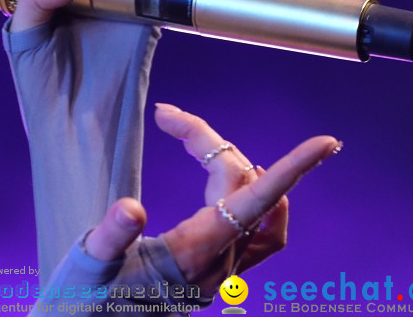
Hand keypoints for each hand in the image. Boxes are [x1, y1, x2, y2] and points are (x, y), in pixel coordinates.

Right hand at [83, 104, 341, 293]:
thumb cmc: (86, 299)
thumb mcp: (89, 265)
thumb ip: (111, 236)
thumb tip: (131, 206)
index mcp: (195, 253)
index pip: (255, 202)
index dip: (292, 168)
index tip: (326, 142)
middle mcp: (219, 261)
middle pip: (241, 184)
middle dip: (207, 141)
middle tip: (165, 115)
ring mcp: (222, 269)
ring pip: (253, 204)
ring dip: (231, 164)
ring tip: (194, 139)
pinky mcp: (215, 272)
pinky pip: (260, 236)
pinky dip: (259, 202)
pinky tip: (244, 185)